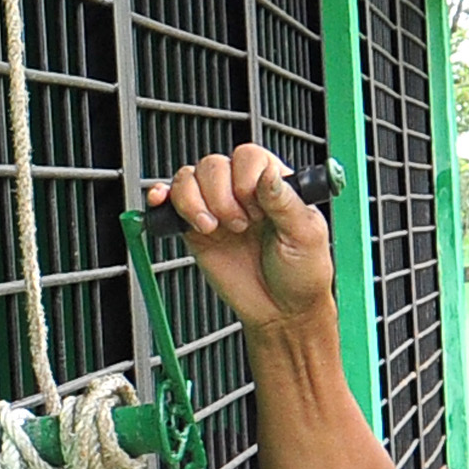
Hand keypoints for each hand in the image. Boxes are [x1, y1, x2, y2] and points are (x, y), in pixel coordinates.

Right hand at [148, 145, 334, 340]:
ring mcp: (216, 208)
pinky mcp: (195, 231)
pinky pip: (171, 204)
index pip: (248, 157)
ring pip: (189, 178)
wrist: (282, 312)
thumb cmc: (302, 273)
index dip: (246, 180)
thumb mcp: (306, 234)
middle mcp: (242, 191)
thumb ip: (285, 200)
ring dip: (194, 202)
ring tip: (212, 228)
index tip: (258, 211)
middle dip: (221, 196)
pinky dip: (162, 199)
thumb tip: (268, 173)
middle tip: (240, 226)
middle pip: (214, 165)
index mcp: (273, 184)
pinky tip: (162, 202)